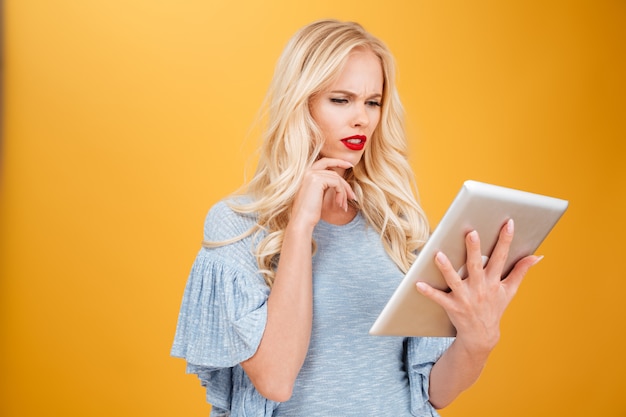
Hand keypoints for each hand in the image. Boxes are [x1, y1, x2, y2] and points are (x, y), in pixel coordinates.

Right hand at [290, 158, 356, 229]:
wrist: (302, 220)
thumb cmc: (309, 212)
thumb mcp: (318, 194)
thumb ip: (325, 184)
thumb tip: (340, 181)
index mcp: (306, 174)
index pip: (325, 162)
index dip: (338, 162)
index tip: (349, 165)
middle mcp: (308, 171)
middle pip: (333, 172)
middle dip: (345, 182)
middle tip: (353, 194)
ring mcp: (312, 174)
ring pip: (336, 179)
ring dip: (344, 193)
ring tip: (343, 206)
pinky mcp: (317, 180)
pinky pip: (337, 183)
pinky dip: (342, 194)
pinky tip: (340, 204)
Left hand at [416, 219, 541, 352]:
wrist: (482, 336)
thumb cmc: (494, 307)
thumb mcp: (509, 290)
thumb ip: (521, 271)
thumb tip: (538, 256)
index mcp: (494, 281)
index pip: (501, 257)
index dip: (506, 240)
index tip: (509, 223)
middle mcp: (480, 288)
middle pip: (476, 266)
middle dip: (474, 250)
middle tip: (471, 232)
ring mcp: (466, 298)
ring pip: (455, 281)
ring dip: (446, 269)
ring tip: (438, 255)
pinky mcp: (453, 307)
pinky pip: (439, 298)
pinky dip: (429, 292)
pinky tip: (418, 284)